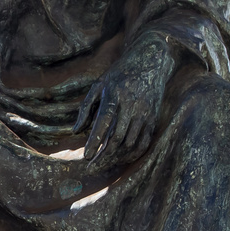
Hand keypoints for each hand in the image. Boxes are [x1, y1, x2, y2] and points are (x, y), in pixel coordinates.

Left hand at [73, 36, 177, 162]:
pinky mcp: (153, 119)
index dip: (95, 141)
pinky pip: (144, 143)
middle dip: (104, 156)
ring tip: (102, 164)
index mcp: (115, 95)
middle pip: (118, 138)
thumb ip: (86, 108)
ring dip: (116, 158)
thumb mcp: (98, 85)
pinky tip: (120, 159)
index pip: (105, 122)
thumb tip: (76, 132)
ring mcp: (145, 113)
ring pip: (131, 143)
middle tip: (91, 167)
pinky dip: (132, 155)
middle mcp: (132, 105)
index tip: (86, 156)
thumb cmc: (119, 75)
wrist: (150, 63)